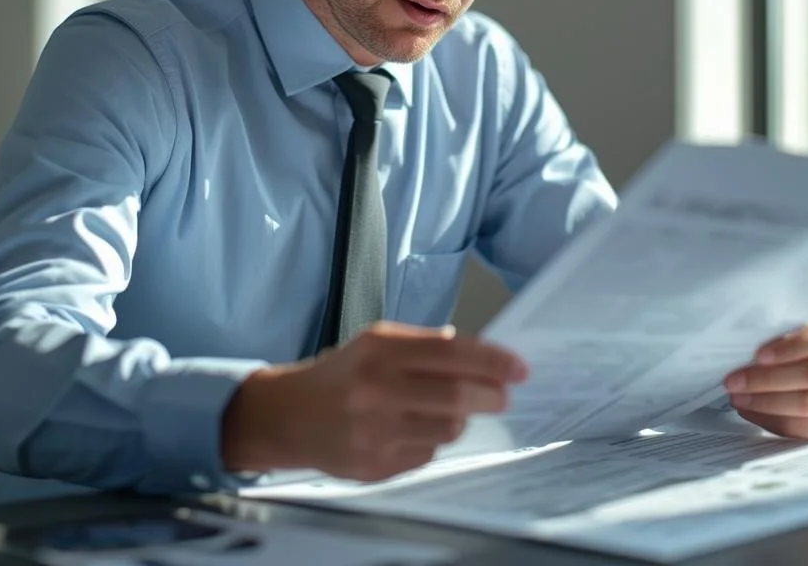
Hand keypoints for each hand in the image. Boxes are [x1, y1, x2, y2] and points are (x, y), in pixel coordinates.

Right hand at [221, 322, 526, 480]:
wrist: (289, 417)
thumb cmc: (342, 375)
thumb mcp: (376, 342)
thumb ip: (425, 344)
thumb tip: (479, 353)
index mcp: (380, 351)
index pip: (453, 353)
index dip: (494, 361)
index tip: (518, 369)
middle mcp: (376, 390)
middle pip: (459, 396)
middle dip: (492, 395)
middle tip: (501, 395)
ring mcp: (375, 432)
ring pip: (448, 429)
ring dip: (459, 419)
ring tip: (445, 409)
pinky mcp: (374, 465)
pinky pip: (427, 455)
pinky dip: (431, 441)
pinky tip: (411, 430)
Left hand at [724, 310, 807, 440]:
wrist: (798, 359)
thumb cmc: (786, 337)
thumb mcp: (784, 323)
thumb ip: (773, 326)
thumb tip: (743, 336)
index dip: (789, 348)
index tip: (759, 355)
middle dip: (768, 379)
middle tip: (735, 380)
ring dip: (767, 402)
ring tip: (738, 396)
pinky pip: (806, 427)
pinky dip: (773, 420)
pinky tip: (750, 410)